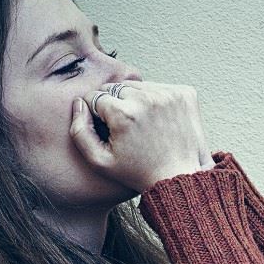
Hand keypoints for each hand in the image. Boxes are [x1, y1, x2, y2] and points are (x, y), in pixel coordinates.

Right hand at [69, 81, 211, 192]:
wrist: (180, 177)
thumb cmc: (139, 173)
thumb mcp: (100, 161)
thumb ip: (79, 132)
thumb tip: (79, 103)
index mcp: (123, 114)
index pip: (95, 96)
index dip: (97, 114)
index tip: (108, 129)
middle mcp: (146, 98)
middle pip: (116, 88)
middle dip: (115, 105)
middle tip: (125, 129)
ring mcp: (168, 94)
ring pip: (137, 86)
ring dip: (134, 100)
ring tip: (141, 124)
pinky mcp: (185, 93)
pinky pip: (158, 87)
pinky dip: (154, 99)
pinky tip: (157, 120)